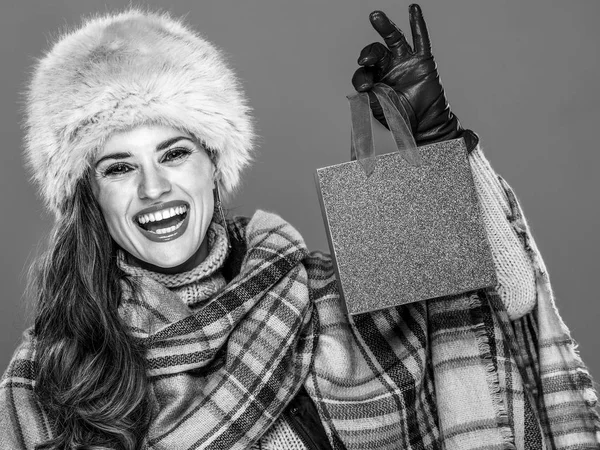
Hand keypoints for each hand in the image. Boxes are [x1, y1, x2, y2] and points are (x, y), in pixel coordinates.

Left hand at [352, 4, 476, 150]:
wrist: (423, 123)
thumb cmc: (400, 117)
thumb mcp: (380, 110)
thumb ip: (371, 100)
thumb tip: (364, 93)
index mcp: (375, 79)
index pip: (363, 72)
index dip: (361, 78)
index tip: (364, 89)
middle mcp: (388, 67)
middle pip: (375, 52)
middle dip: (368, 55)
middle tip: (364, 61)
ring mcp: (406, 61)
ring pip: (394, 39)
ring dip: (385, 27)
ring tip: (375, 16)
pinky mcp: (423, 60)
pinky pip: (421, 39)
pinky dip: (417, 24)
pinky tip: (413, 9)